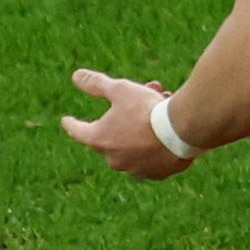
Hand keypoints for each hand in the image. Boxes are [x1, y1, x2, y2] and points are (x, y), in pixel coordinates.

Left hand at [62, 69, 192, 179]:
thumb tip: (76, 76)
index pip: (78, 131)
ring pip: (135, 143)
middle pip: (114, 132)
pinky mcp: (156, 174)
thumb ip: (96, 84)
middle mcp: (113, 159)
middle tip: (144, 92)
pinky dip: (157, 142)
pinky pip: (153, 155)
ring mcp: (135, 169)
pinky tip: (169, 128)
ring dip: (143, 126)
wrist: (181, 131)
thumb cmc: (147, 109)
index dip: (72, 124)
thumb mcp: (120, 90)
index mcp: (99, 140)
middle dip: (126, 113)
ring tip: (162, 103)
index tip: (67, 121)